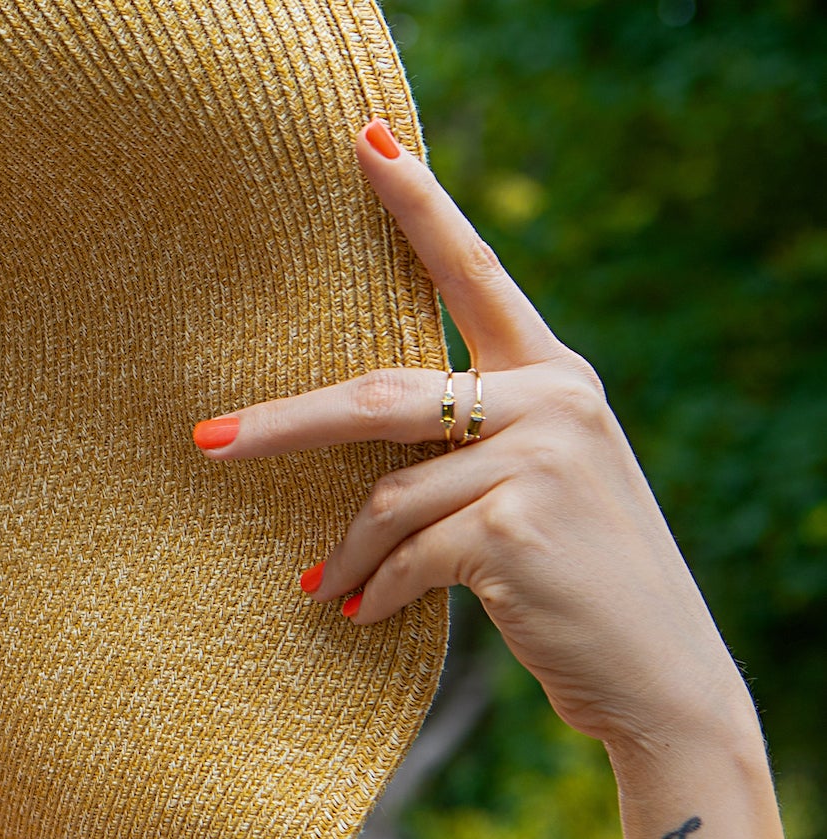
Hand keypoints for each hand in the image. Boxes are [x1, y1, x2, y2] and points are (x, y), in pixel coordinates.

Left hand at [192, 118, 753, 756]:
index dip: (419, 206)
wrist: (654, 671)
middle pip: (382, 393)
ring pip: (387, 495)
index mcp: (554, 374)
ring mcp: (539, 462)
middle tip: (206, 441)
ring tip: (328, 588)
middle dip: (284, 424)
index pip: (475, 273)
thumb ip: (468, 443)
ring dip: (345, 554)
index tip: (365, 144)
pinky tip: (364, 615)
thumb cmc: (575, 580)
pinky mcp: (514, 530)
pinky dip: (375, 591)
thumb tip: (348, 447)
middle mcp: (553, 401)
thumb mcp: (537, 485)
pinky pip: (405, 554)